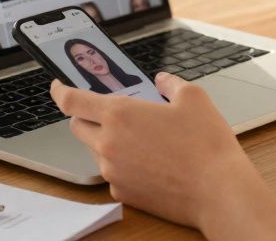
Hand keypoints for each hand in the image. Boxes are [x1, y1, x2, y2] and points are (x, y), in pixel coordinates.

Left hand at [50, 73, 275, 238]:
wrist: (217, 190)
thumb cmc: (206, 144)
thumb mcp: (193, 98)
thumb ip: (171, 83)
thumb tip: (163, 81)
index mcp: (119, 114)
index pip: (72, 100)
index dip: (60, 90)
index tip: (58, 86)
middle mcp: (108, 144)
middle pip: (78, 127)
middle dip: (87, 116)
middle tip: (111, 112)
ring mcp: (113, 172)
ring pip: (97, 151)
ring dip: (109, 141)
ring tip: (143, 139)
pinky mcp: (123, 193)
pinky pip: (114, 174)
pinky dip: (124, 165)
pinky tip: (151, 163)